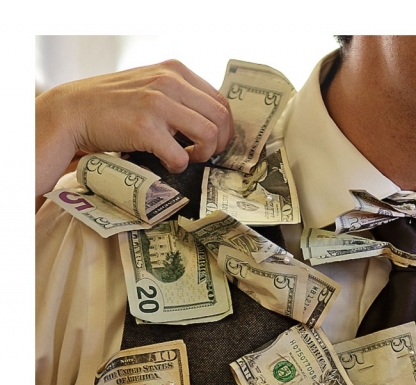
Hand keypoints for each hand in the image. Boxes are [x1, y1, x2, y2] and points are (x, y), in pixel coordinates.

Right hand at [36, 60, 233, 202]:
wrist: (74, 111)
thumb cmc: (113, 104)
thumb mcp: (150, 85)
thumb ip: (178, 95)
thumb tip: (210, 121)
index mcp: (175, 70)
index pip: (220, 101)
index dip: (224, 127)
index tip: (216, 143)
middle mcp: (169, 82)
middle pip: (220, 118)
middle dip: (219, 144)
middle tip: (205, 155)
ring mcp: (158, 104)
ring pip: (209, 136)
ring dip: (203, 155)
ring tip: (187, 158)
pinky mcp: (146, 128)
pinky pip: (181, 156)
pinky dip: (178, 166)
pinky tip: (166, 163)